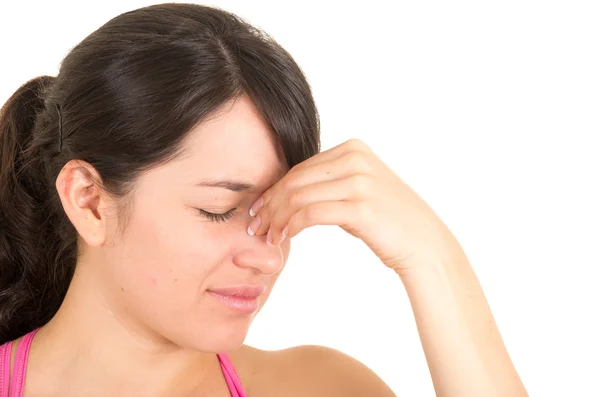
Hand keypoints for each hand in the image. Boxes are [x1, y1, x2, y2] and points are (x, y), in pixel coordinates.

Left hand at [247, 138, 458, 271]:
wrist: (424, 243)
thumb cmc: (389, 221)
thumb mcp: (359, 190)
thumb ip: (329, 182)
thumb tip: (289, 192)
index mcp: (352, 149)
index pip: (300, 168)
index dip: (274, 189)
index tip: (259, 209)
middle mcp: (355, 158)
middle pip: (295, 180)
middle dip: (270, 204)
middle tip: (255, 226)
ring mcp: (359, 181)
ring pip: (299, 196)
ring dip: (277, 218)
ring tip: (268, 236)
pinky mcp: (361, 206)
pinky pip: (311, 213)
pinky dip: (292, 225)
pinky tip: (286, 237)